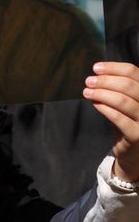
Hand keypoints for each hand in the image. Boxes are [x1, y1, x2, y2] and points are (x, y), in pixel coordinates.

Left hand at [83, 62, 138, 181]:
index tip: (96, 68)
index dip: (114, 68)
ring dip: (102, 94)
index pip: (135, 73)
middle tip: (89, 81)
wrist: (134, 153)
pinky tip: (95, 104)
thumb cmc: (129, 122)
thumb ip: (118, 88)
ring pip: (124, 101)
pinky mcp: (138, 136)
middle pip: (129, 86)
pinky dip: (105, 109)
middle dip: (105, 81)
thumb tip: (98, 74)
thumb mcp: (126, 102)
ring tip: (87, 92)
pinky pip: (120, 119)